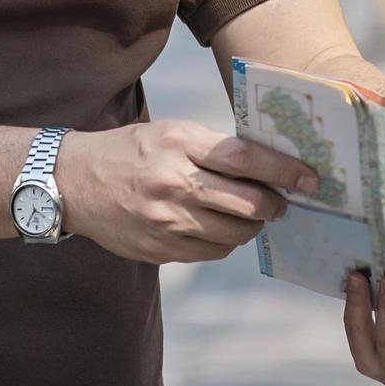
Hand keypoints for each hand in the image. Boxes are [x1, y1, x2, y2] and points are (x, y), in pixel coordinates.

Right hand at [57, 120, 315, 263]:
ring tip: (251, 215)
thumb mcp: (171, 133)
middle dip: (275, 205)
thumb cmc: (132, 151)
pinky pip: (212, 252)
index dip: (285, 171)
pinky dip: (226, 242)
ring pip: (235, 235)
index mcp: (180, 145)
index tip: (310, 178)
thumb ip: (215, 149)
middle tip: (283, 201)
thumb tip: (269, 166)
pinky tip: (220, 228)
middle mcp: (174, 184)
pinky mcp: (160, 249)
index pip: (247, 160)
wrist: (74, 181)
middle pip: (248, 205)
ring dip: (253, 226)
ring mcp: (166, 221)